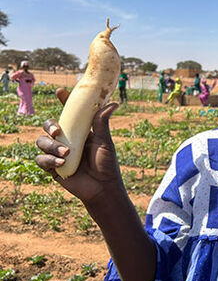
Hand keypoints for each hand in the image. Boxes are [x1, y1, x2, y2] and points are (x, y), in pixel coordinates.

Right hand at [35, 88, 123, 203]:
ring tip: (67, 153)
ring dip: (52, 146)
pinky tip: (62, 162)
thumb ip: (103, 123)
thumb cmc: (106, 164)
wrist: (103, 187)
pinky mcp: (52, 167)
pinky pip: (41, 159)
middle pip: (49, 126)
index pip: (68, 114)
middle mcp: (66, 140)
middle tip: (58, 131)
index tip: (60, 92)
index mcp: (79, 132)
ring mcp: (58, 153)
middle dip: (50, 126)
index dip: (63, 102)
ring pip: (42, 141)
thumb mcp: (105, 142)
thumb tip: (113, 103)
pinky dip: (49, 159)